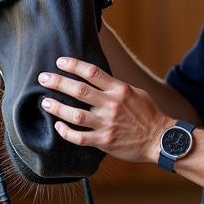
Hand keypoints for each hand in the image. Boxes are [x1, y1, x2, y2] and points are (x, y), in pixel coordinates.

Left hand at [38, 57, 173, 163]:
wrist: (160, 139)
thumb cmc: (148, 114)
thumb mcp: (135, 93)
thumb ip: (115, 86)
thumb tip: (95, 78)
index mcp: (119, 89)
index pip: (92, 72)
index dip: (73, 65)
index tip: (59, 62)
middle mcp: (111, 105)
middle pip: (78, 90)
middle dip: (57, 82)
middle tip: (43, 78)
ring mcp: (107, 124)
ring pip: (74, 114)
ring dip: (57, 107)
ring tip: (45, 103)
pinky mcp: (104, 141)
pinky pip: (79, 137)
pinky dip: (65, 132)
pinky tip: (57, 126)